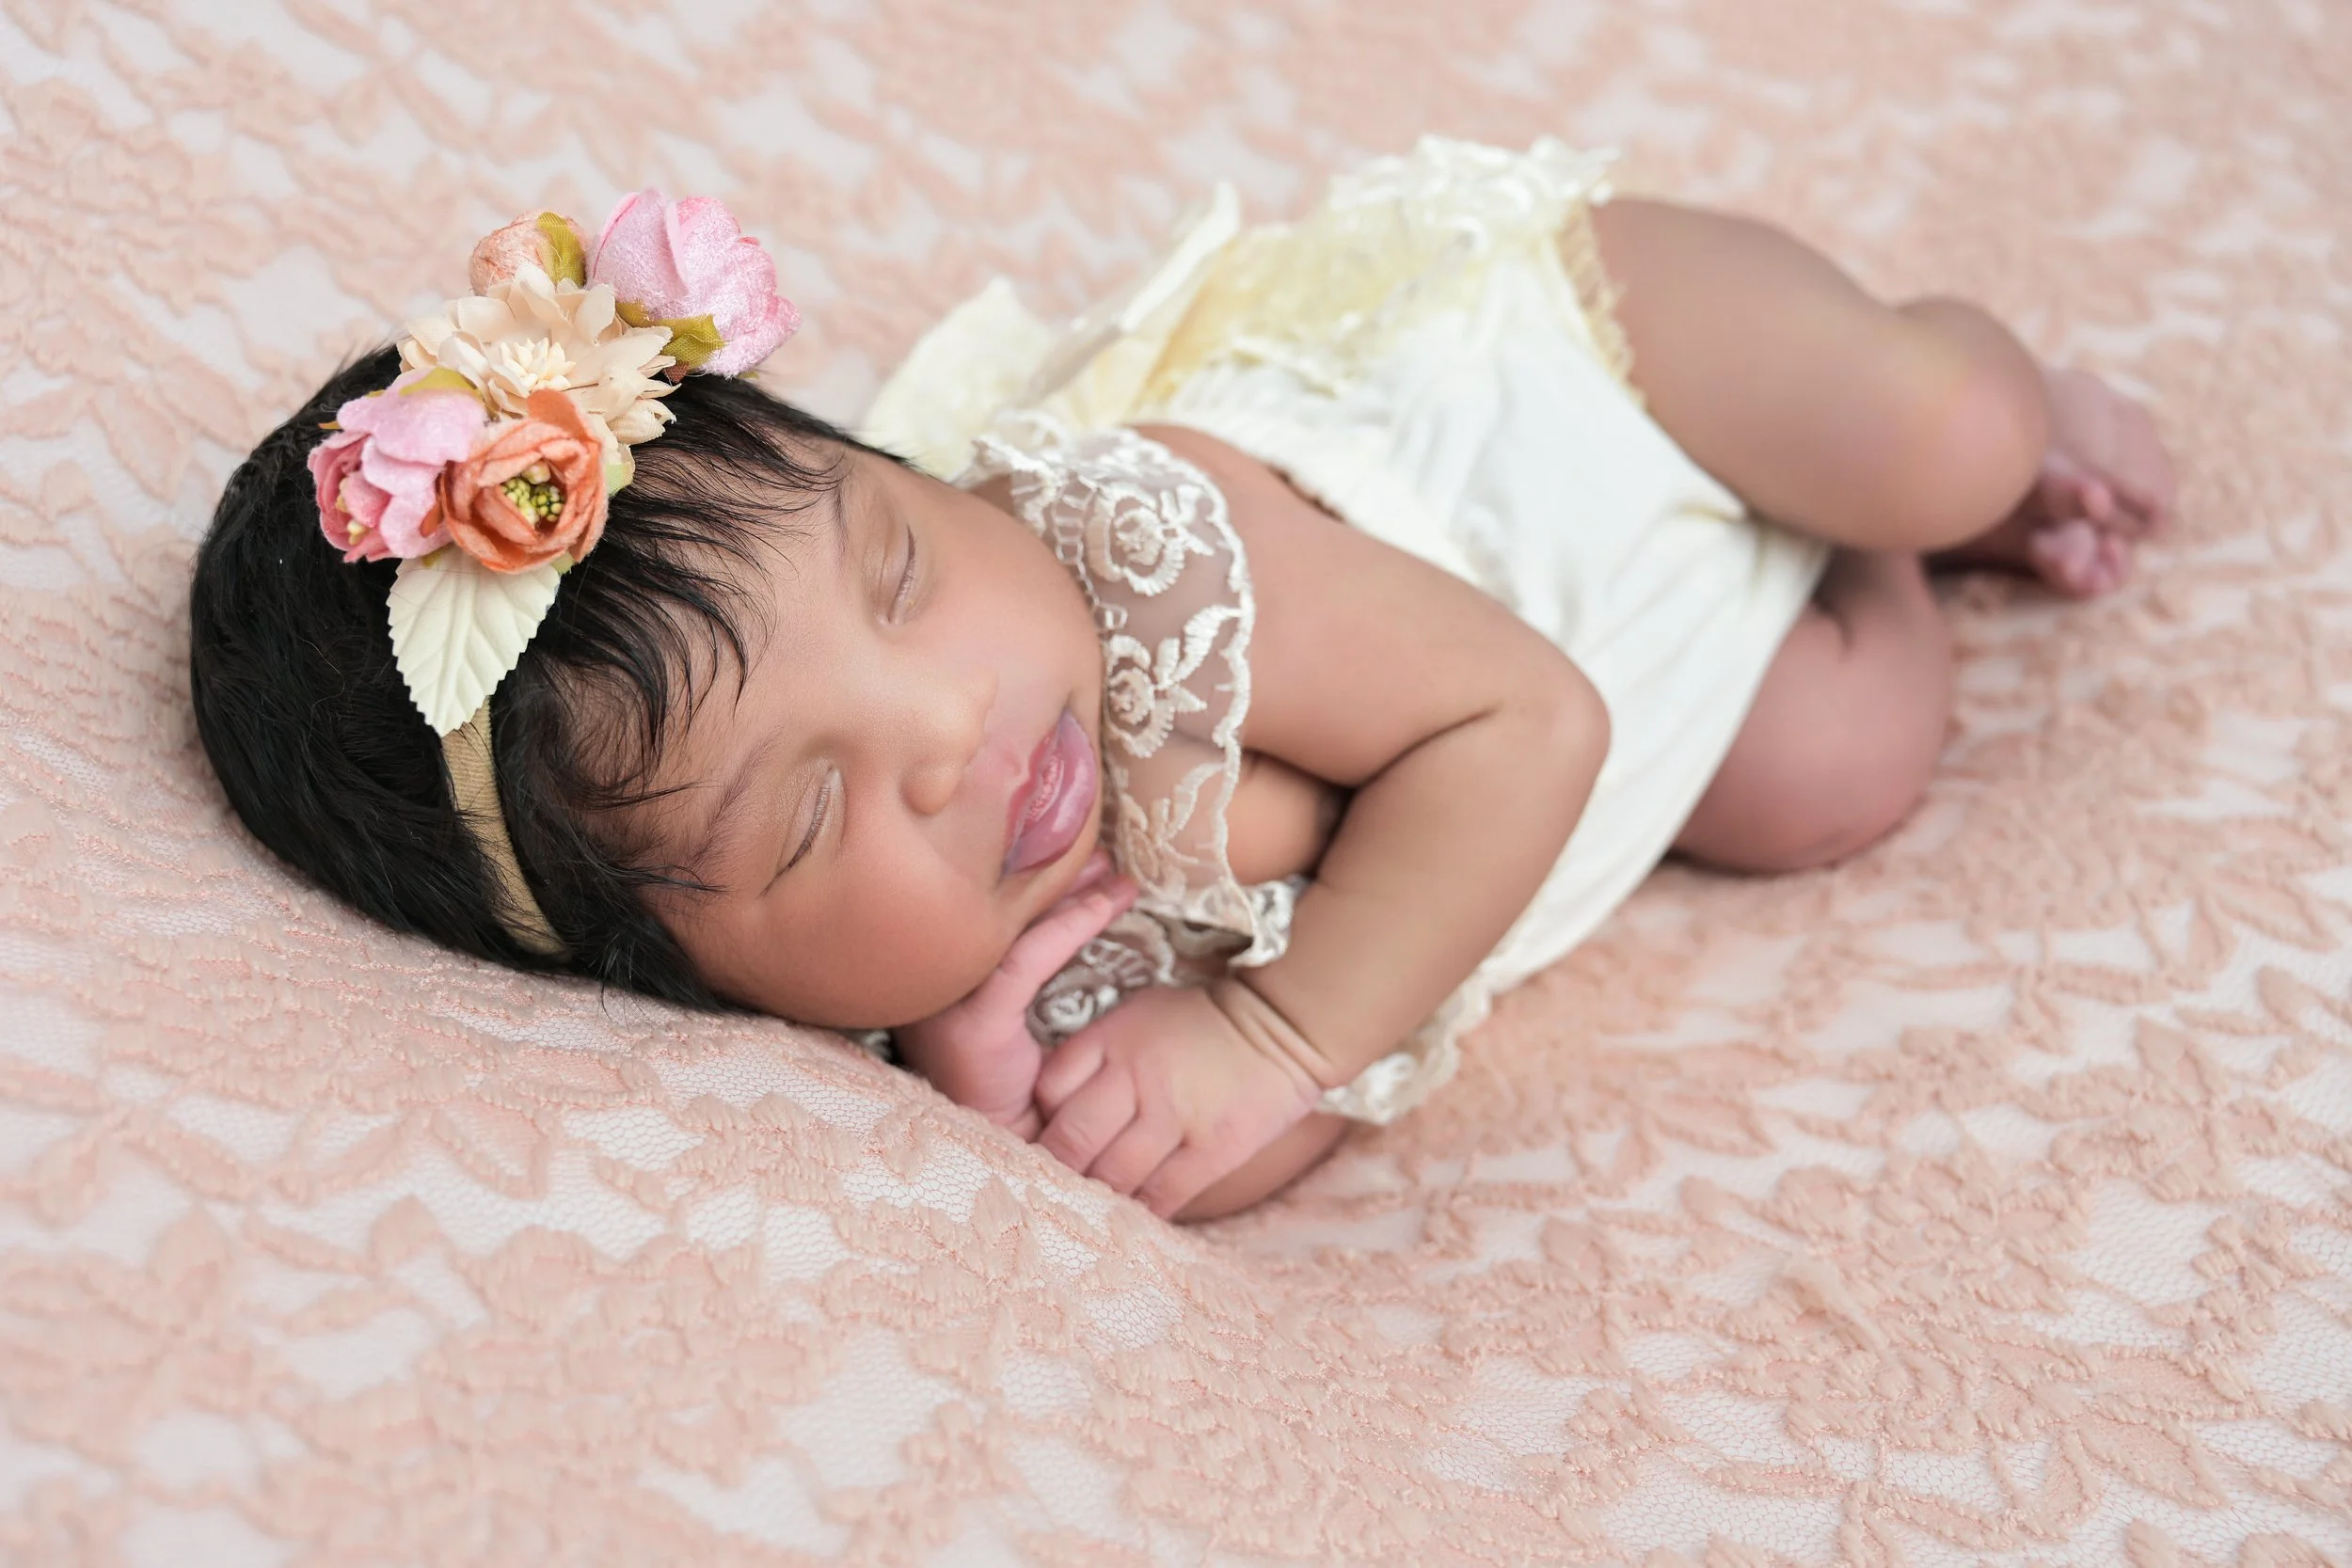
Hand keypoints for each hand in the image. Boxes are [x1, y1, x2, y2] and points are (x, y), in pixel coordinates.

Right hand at [895, 851, 1136, 1137]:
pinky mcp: (973, 1025)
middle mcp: (936, 981)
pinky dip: (1067, 929)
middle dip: (1055, 881)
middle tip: (1103, 861)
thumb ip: (1032, 965)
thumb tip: (1077, 904)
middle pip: (998, 913)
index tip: (1086, 863)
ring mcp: (949, 1002)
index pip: (991, 913)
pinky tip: (1103, 909)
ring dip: (1069, 897)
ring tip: (1117, 881)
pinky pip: (1026, 962)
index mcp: (943, 975)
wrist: (1011, 1151)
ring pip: (1013, 929)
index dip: (1039, 883)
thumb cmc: (1019, 1084)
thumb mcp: (1020, 1014)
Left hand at [1033, 981, 1323, 1218]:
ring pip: (1113, 1176)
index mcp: (1113, 1038)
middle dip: (1058, 1170)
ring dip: (1098, 1196)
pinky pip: (1163, 1195)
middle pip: (1073, 1140)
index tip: (1041, 1142)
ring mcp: (1175, 1115)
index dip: (1043, 1122)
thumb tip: (1052, 1102)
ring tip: (1091, 1209)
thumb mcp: (1138, 1014)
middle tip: (1053, 1189)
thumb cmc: (1202, 1022)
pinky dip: (1143, 1211)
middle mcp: (1136, 1077)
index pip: (1051, 1090)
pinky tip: (1134, 1218)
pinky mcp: (1212, 1148)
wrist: (1282, 1025)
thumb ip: (1095, 1052)